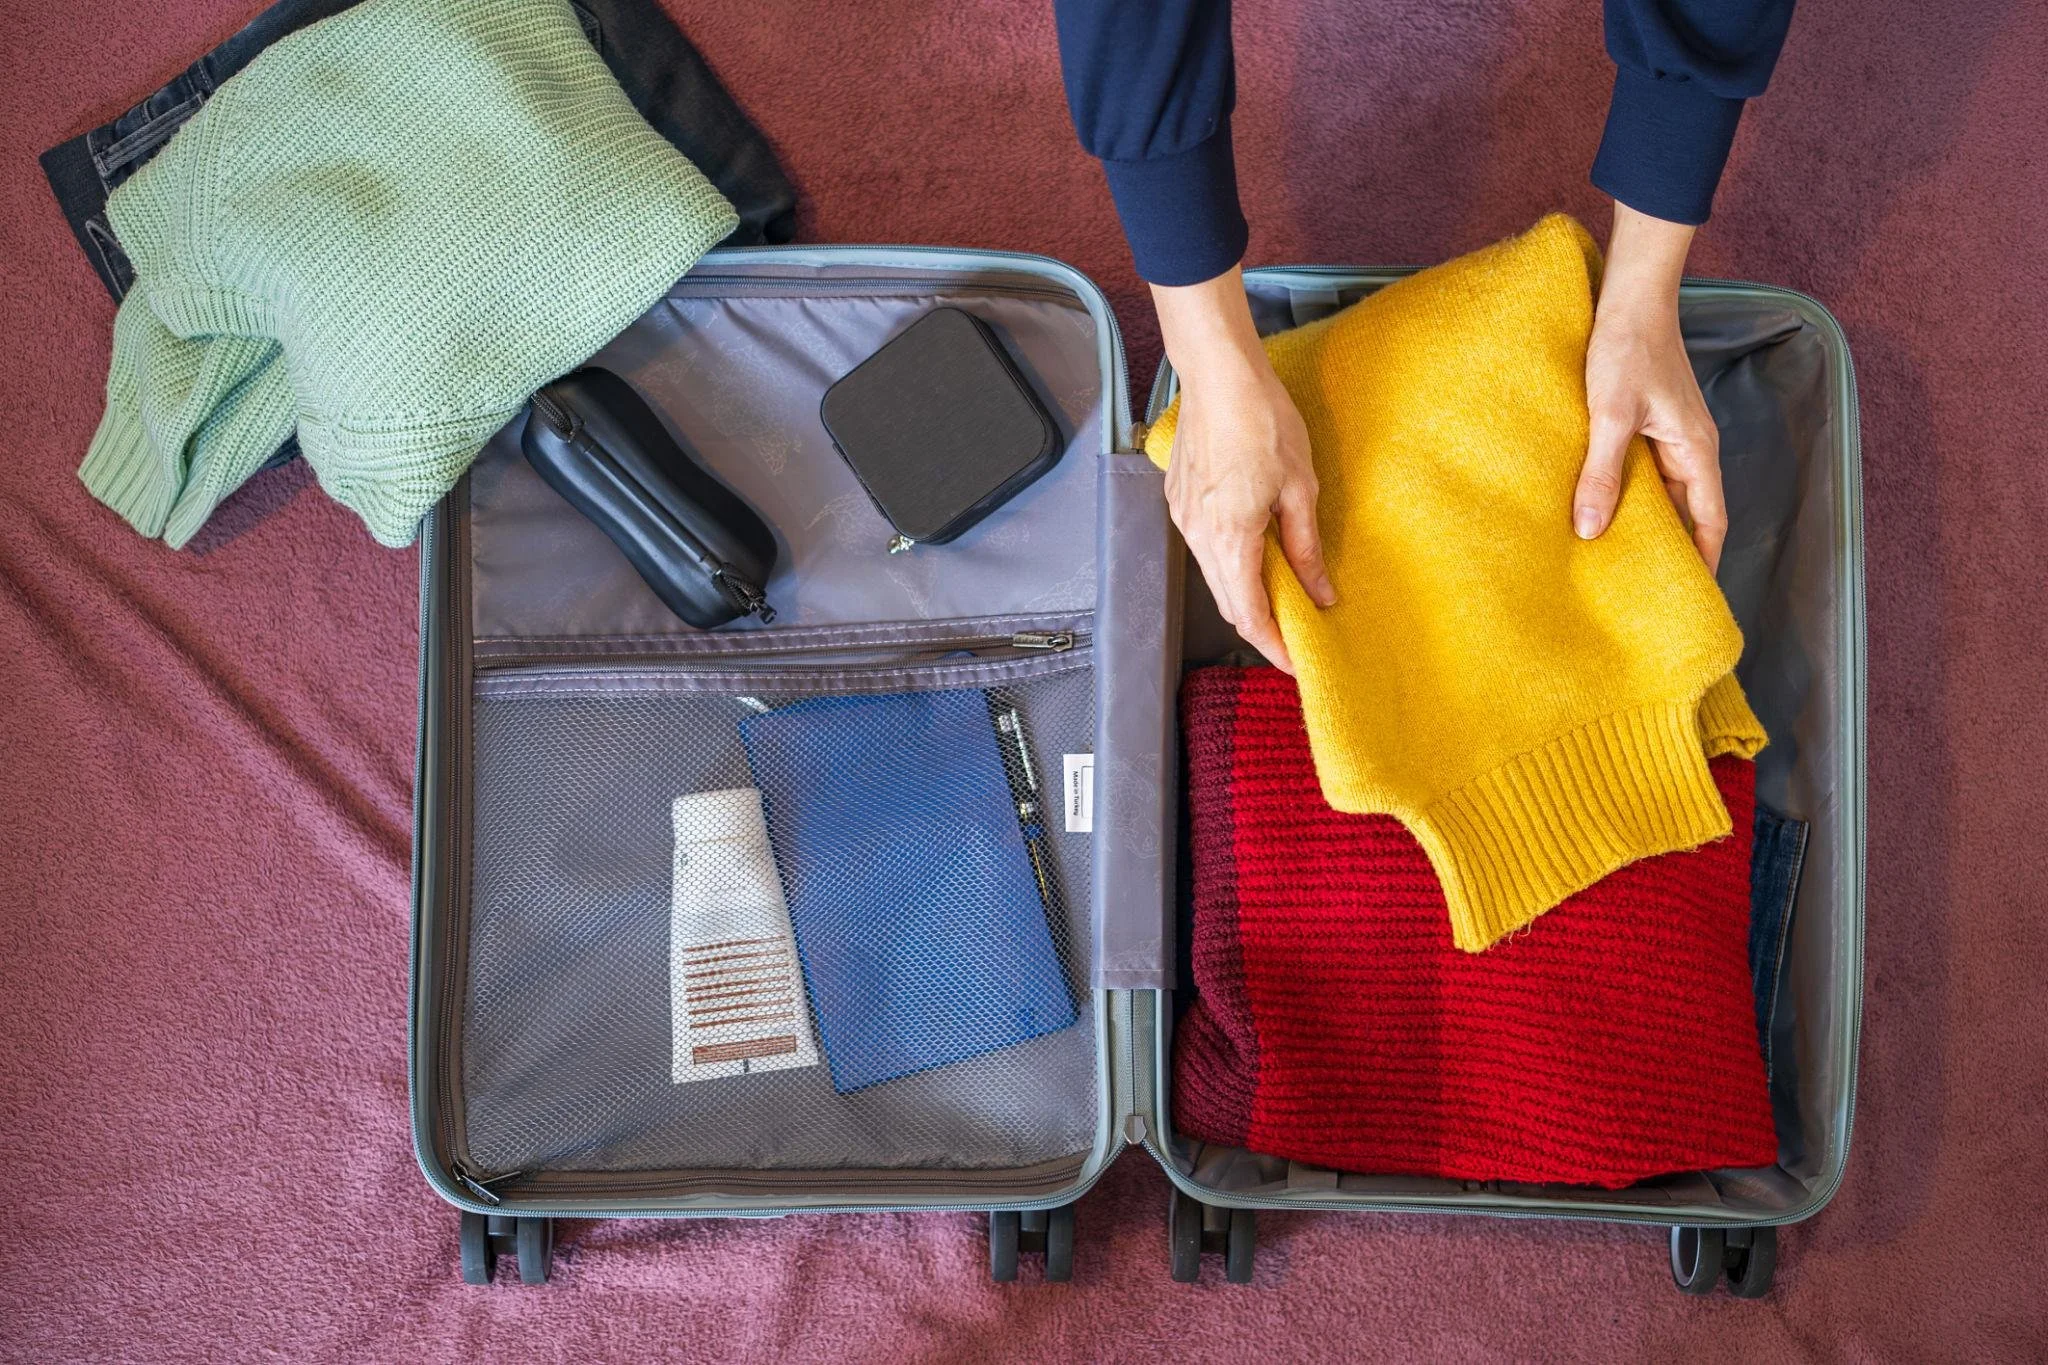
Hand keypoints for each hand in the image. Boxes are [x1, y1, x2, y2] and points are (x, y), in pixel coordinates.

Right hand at [1152, 268, 1335, 673]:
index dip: (1272, 645)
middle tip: (1294, 639)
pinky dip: (1229, 564)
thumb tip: (1320, 592)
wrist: (1220, 374)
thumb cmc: (1264, 421)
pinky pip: (1203, 548)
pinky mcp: (1179, 500)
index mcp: (1230, 537)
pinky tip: (1254, 555)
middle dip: (1259, 626)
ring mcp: (1183, 517)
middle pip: (1227, 602)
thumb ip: (1306, 548)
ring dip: (1244, 594)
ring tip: (1280, 598)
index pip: (1248, 613)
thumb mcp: (1301, 488)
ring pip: (1214, 576)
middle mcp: (1198, 535)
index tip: (1295, 664)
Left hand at [1576, 203, 1726, 570]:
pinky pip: (1642, 471)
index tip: (1684, 599)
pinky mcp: (1647, 424)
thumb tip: (1590, 530)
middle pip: (1685, 514)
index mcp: (1696, 451)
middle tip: (1637, 590)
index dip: (1701, 562)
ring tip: (1611, 560)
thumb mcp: (1610, 414)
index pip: (1710, 522)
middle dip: (1667, 550)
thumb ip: (1602, 472)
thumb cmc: (1626, 347)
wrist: (1629, 295)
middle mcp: (1690, 449)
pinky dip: (1625, 494)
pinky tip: (1595, 511)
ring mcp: (1669, 436)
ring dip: (1641, 522)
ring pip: (1660, 494)